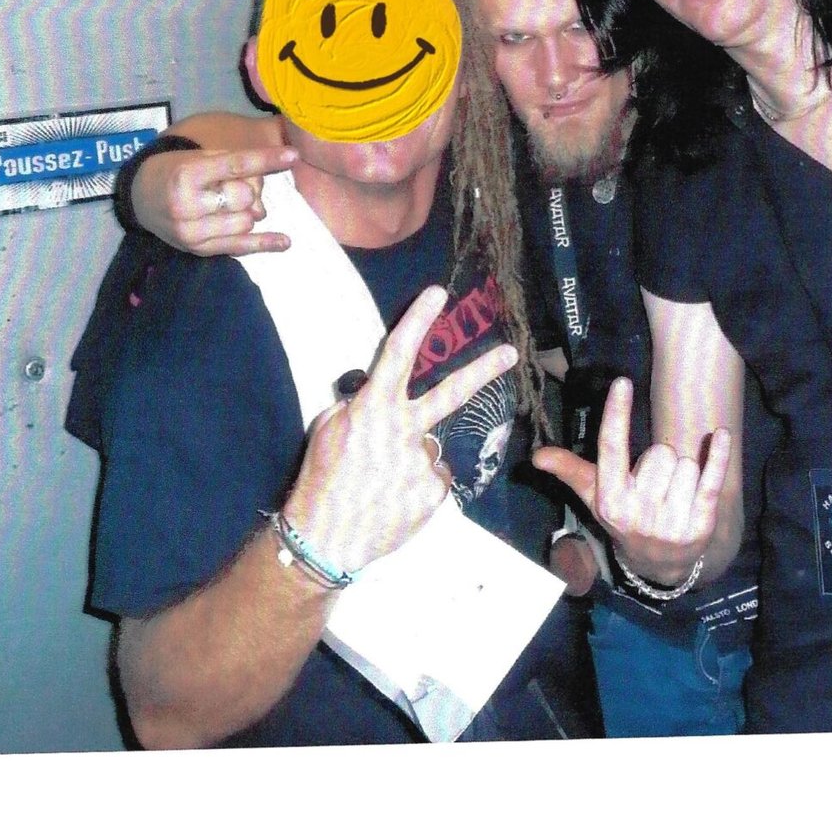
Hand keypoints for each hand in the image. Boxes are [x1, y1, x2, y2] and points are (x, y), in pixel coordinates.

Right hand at [132, 144, 299, 255]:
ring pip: (246, 221)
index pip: (235, 165)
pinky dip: (264, 244)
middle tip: (232, 186)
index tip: (293, 155)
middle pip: (244, 197)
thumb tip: (270, 177)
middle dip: (248, 190)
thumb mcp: (195, 157)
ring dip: (247, 211)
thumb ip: (231, 162)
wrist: (141, 199)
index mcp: (186, 174)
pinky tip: (284, 241)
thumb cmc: (174, 171)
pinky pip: (240, 247)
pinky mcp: (199, 250)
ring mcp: (192, 231)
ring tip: (228, 205)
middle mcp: (187, 205)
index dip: (266, 159)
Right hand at [283, 284, 517, 573]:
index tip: (438, 294)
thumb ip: (357, 406)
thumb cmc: (321, 479)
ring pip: (429, 448)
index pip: (398, 355)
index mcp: (372, 409)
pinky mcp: (435, 492)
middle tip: (510, 353)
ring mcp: (423, 463)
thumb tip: (377, 397)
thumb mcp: (327, 429)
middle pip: (450, 393)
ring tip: (382, 482)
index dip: (417, 321)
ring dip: (411, 458)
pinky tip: (393, 498)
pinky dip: (416, 484)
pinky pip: (433, 478)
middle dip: (482, 370)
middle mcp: (403, 431)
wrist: (326, 537)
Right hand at [532, 377, 730, 587]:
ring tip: (674, 496)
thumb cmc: (626, 518)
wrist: (659, 565)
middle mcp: (637, 512)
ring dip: (684, 472)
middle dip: (661, 461)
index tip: (622, 383)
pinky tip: (720, 434)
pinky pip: (711, 479)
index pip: (611, 449)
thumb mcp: (597, 498)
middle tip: (656, 485)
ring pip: (685, 464)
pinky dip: (717, 455)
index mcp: (610, 500)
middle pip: (659, 453)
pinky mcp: (699, 525)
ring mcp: (669, 521)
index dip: (616, 414)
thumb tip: (536, 456)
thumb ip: (572, 471)